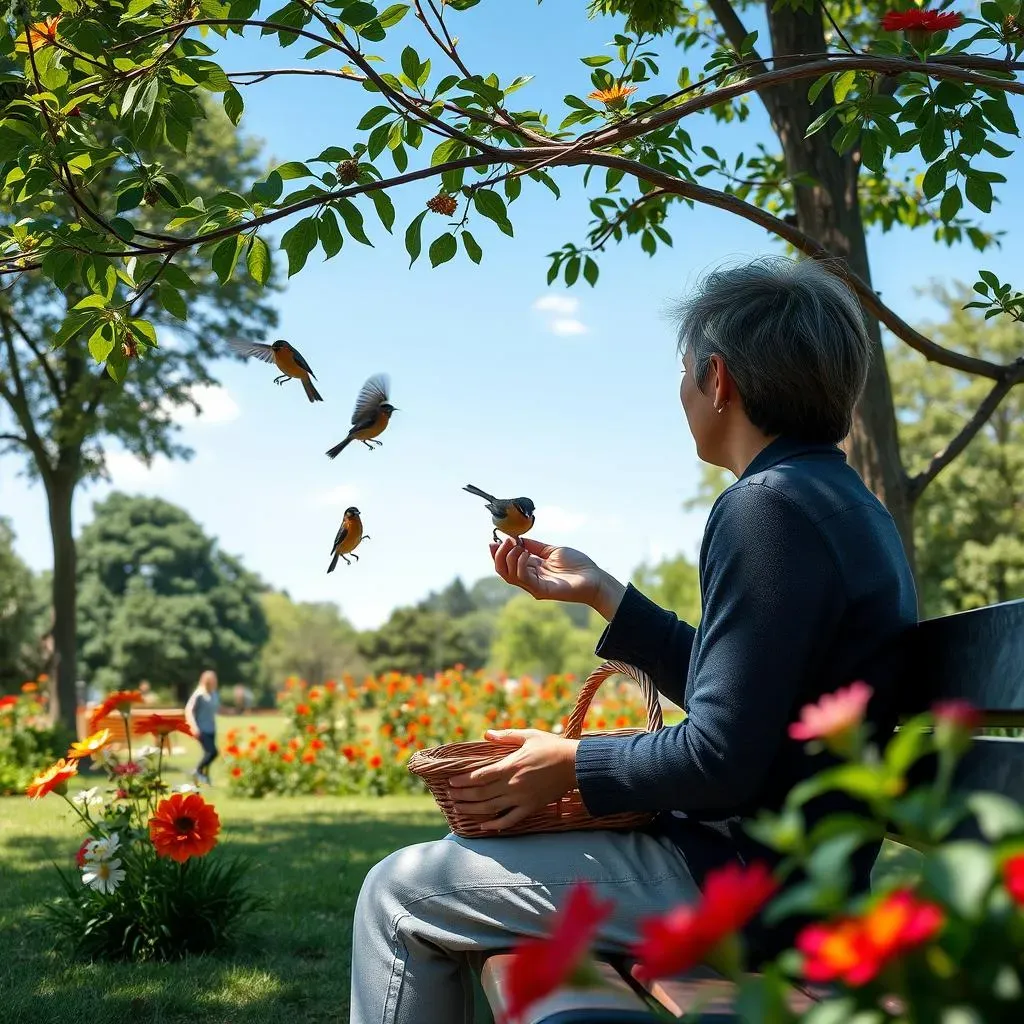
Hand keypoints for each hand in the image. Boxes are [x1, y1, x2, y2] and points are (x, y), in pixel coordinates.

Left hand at [448, 730, 580, 830]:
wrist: (575, 765)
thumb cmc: (551, 747)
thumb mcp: (528, 735)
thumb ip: (506, 735)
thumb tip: (487, 734)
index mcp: (511, 766)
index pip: (480, 777)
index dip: (464, 781)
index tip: (451, 783)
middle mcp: (513, 785)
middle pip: (482, 794)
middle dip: (463, 796)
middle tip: (450, 798)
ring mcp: (521, 798)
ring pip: (491, 808)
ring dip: (473, 810)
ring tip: (459, 809)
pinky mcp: (531, 807)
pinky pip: (510, 820)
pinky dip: (495, 825)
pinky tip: (484, 826)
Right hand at [490, 537, 624, 619]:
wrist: (594, 577)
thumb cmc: (577, 565)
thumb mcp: (552, 550)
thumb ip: (534, 546)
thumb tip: (518, 538)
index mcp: (531, 569)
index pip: (507, 563)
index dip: (498, 553)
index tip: (494, 540)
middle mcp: (530, 579)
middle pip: (504, 571)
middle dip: (499, 555)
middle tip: (505, 541)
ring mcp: (534, 586)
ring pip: (510, 575)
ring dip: (508, 558)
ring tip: (516, 546)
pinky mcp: (541, 591)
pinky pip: (523, 579)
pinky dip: (520, 565)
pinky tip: (525, 554)